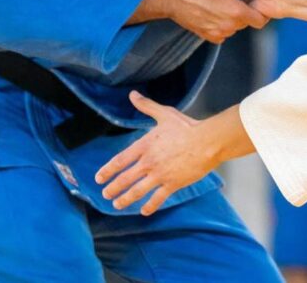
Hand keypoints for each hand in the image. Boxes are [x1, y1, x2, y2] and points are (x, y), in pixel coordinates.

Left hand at [95, 91, 218, 215]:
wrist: (207, 142)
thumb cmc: (187, 127)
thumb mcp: (164, 114)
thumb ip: (146, 106)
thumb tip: (132, 95)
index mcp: (144, 146)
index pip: (119, 161)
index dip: (107, 170)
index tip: (99, 178)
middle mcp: (148, 162)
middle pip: (125, 179)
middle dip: (113, 188)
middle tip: (105, 194)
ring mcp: (160, 175)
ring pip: (137, 191)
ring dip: (125, 199)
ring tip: (117, 204)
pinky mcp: (172, 184)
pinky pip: (157, 198)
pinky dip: (150, 206)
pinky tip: (144, 211)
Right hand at [144, 0, 271, 42]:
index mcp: (236, 12)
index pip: (260, 20)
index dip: (259, 9)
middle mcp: (229, 26)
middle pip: (247, 22)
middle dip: (244, 11)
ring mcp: (217, 33)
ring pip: (235, 28)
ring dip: (232, 18)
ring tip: (222, 1)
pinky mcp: (207, 36)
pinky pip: (222, 33)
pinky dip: (221, 24)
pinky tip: (213, 10)